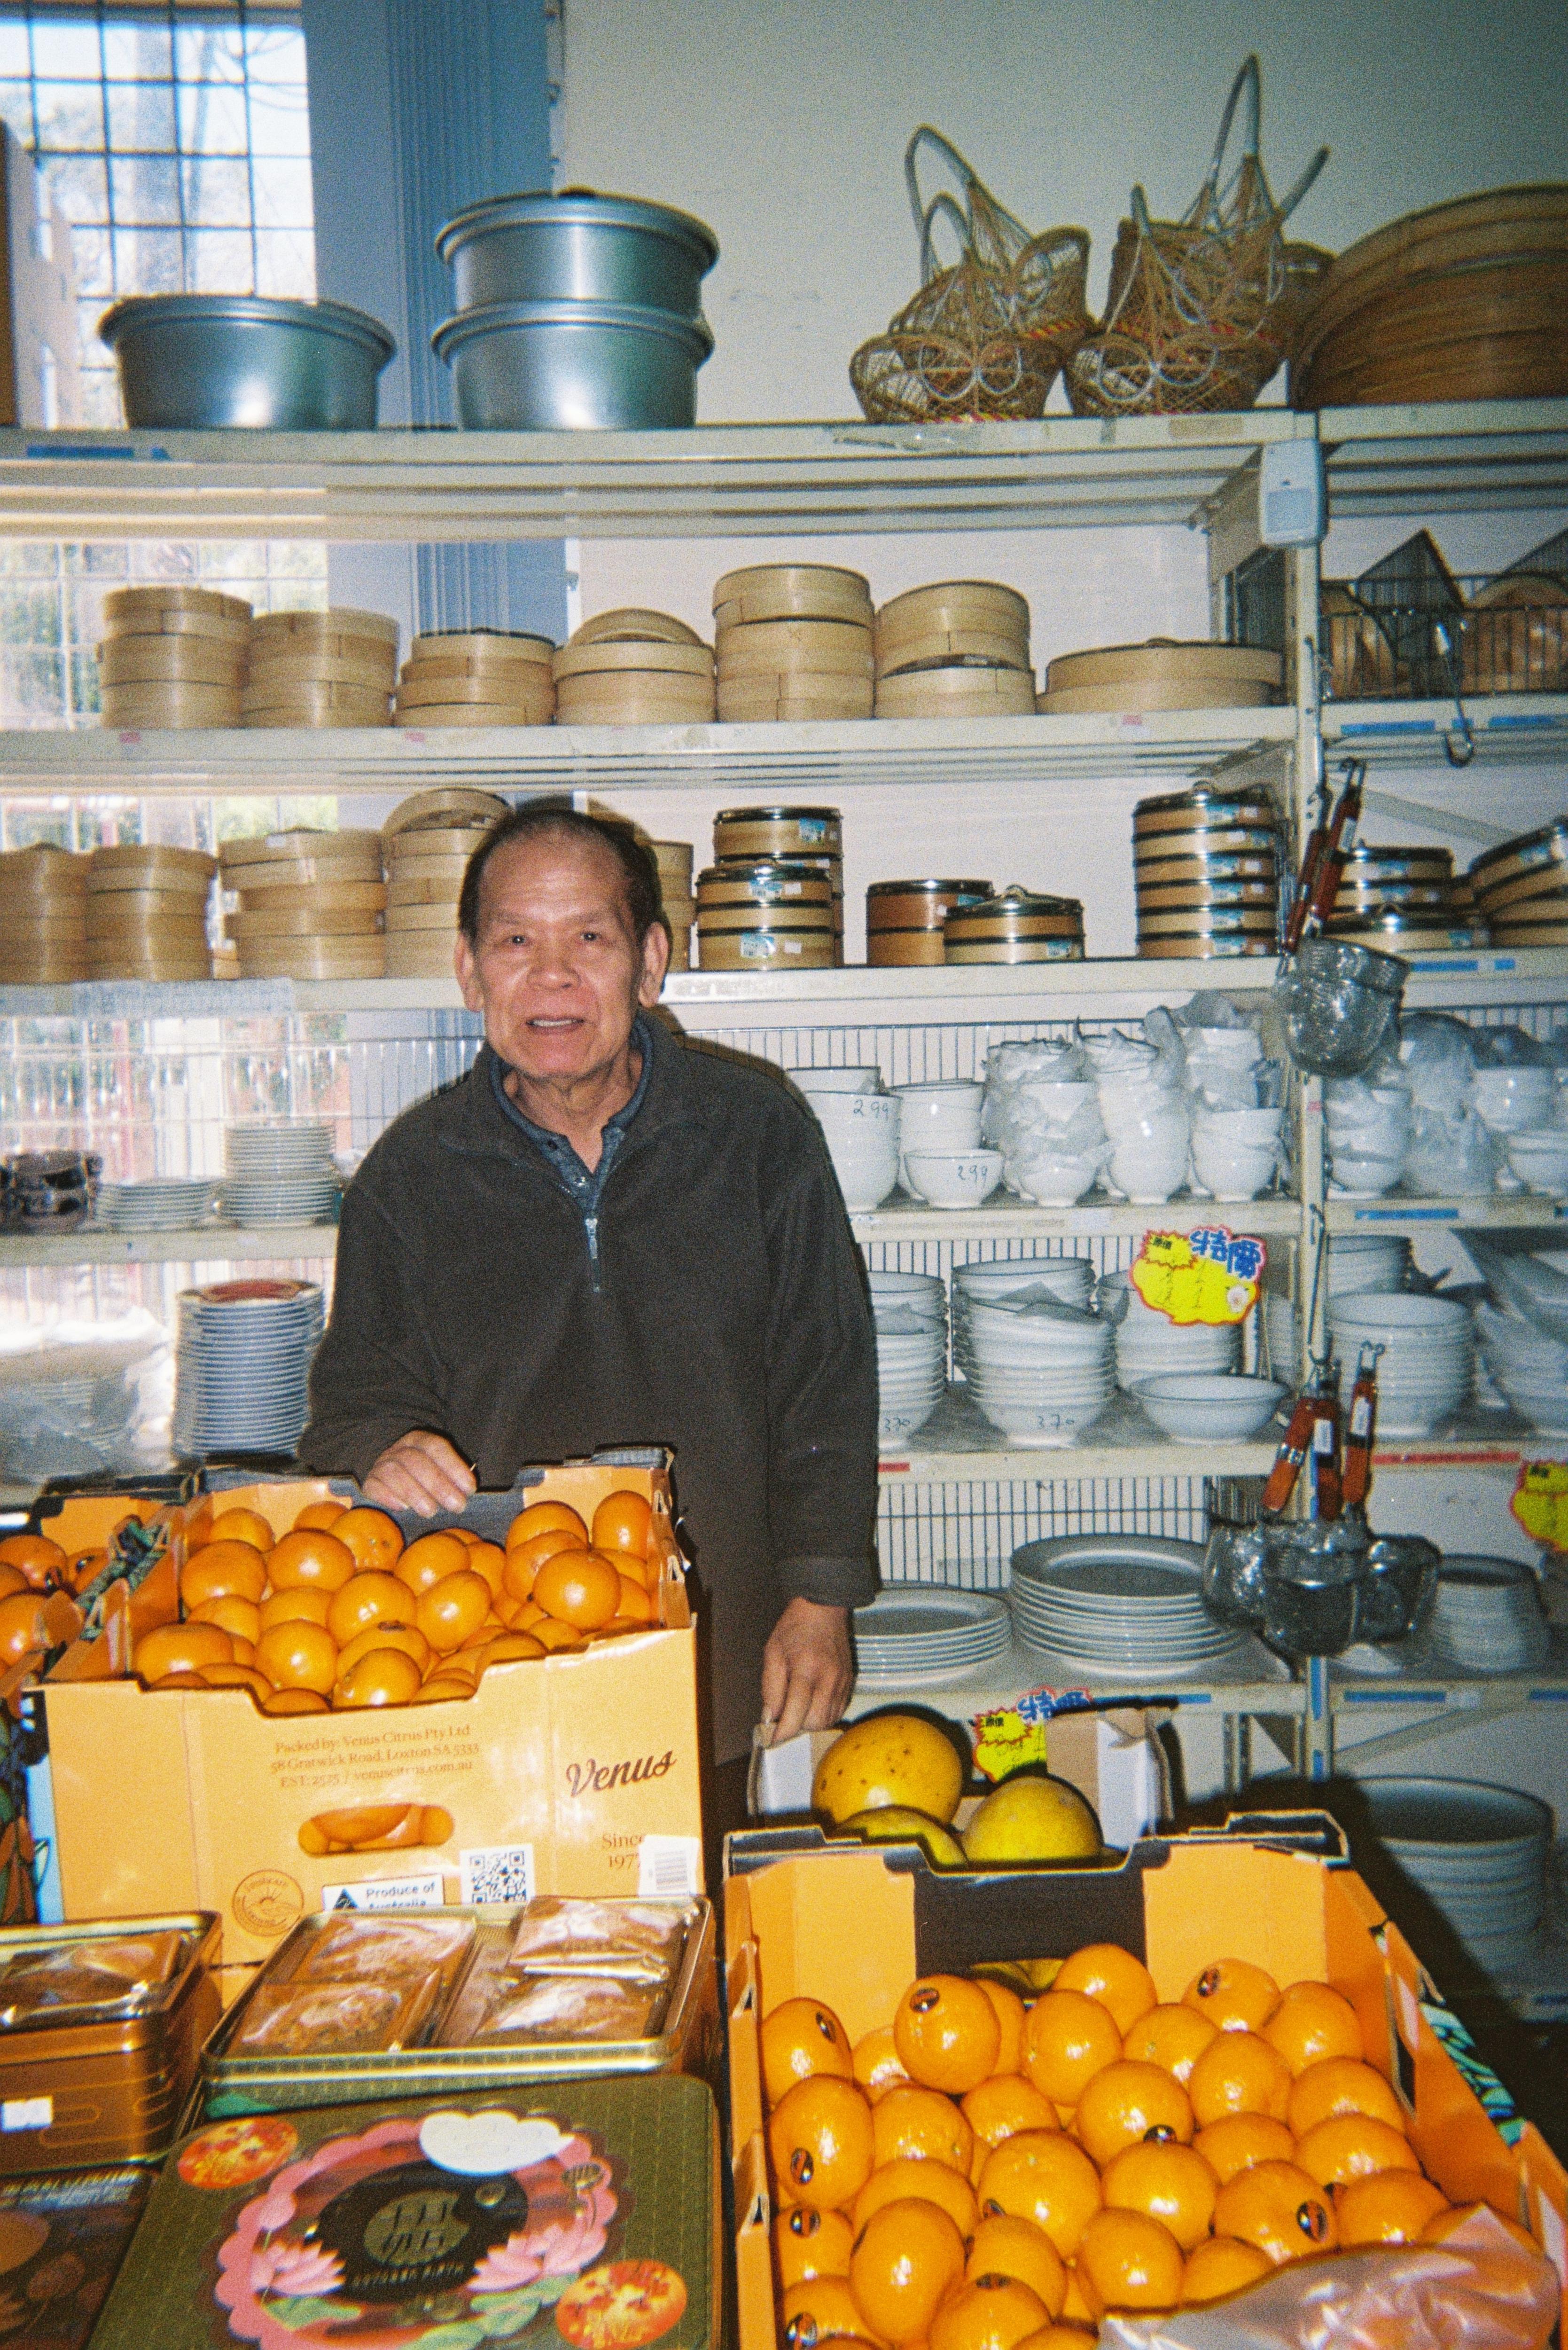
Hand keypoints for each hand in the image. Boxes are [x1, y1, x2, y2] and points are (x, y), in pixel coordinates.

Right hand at [363, 1430, 474, 1515]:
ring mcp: (381, 1465)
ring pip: (394, 1472)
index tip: (470, 1488)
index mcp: (418, 1441)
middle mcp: (398, 1450)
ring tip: (431, 1511)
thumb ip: (453, 1480)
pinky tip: (403, 1508)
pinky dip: (389, 1496)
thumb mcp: (441, 1473)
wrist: (389, 1485)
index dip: (454, 1466)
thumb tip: (466, 1493)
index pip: (436, 1447)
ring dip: (415, 1493)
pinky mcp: (369, 1483)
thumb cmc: (424, 1482)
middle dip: (439, 1484)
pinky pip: (374, 1486)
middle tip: (457, 1505)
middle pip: (416, 1460)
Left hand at [758, 1598, 853, 1746]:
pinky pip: (837, 1711)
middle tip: (784, 1719)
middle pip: (814, 1723)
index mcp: (806, 1670)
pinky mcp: (849, 1682)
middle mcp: (828, 1679)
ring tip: (798, 1710)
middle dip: (796, 1727)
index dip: (782, 1732)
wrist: (823, 1609)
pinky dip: (823, 1715)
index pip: (795, 1714)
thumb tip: (769, 1717)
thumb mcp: (773, 1653)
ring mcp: (842, 1682)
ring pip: (827, 1721)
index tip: (772, 1739)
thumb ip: (771, 1688)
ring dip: (810, 1723)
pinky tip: (812, 1705)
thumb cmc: (795, 1628)